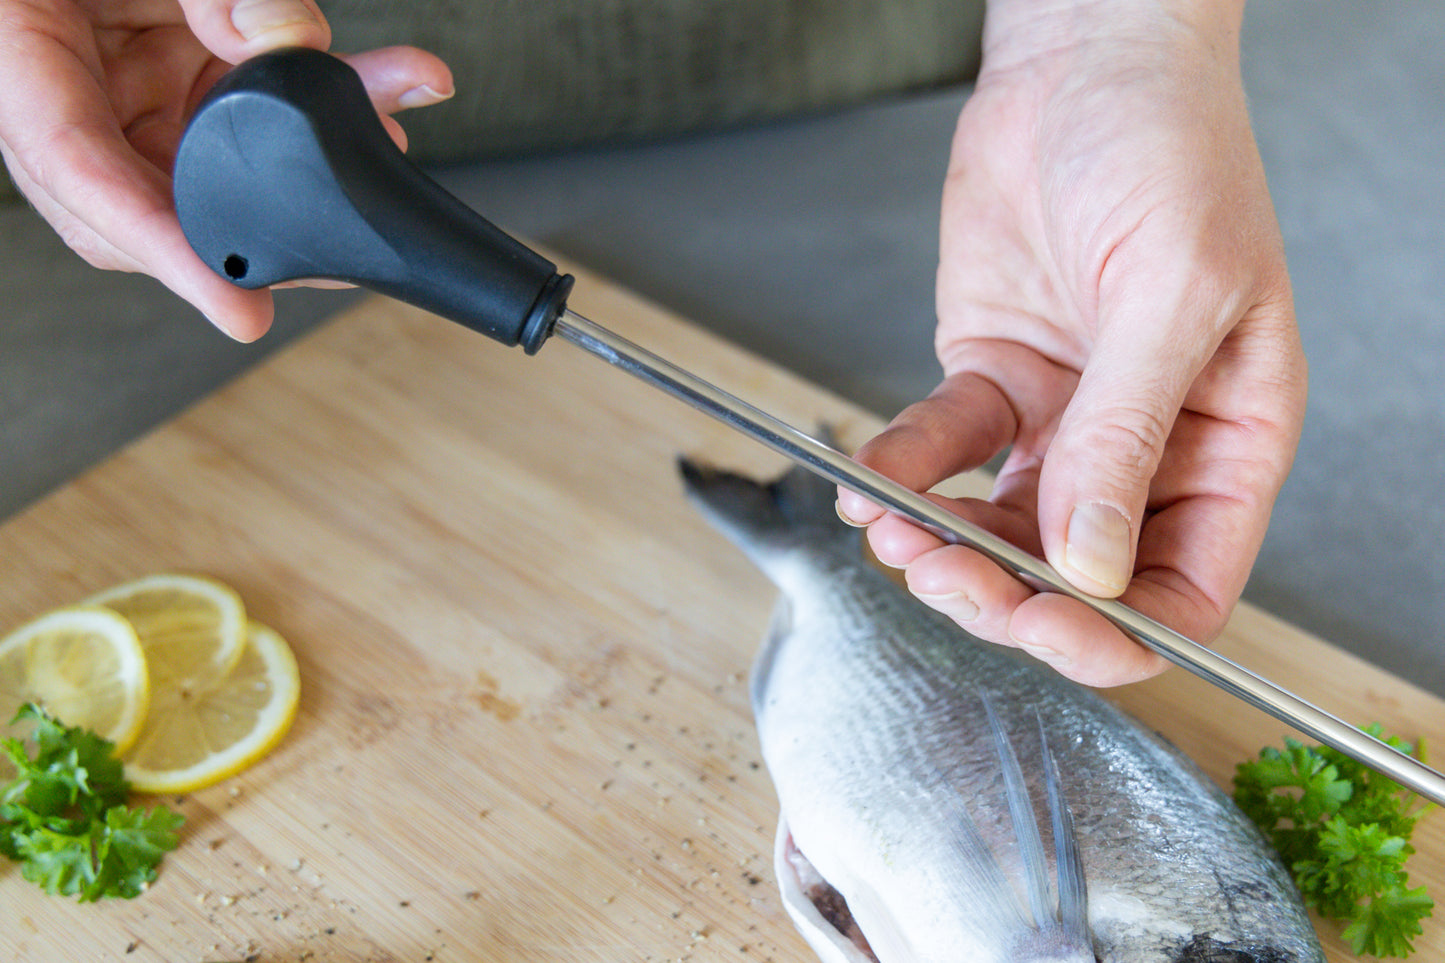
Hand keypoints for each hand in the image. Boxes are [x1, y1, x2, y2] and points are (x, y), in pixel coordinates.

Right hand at [0, 0, 452, 340]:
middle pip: (155, 210)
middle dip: (258, 239)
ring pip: (219, 175)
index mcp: (22, 64)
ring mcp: (130, 99)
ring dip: (309, 171)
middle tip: (336, 260)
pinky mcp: (179, 87)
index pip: (86, 178)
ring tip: (379, 143)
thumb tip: (291, 42)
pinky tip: (379, 103)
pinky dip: (317, 123)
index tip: (240, 308)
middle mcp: (73, 100)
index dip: (167, 251)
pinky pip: (250, 126)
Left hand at [837, 0, 1306, 685]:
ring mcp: (1066, 422)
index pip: (1185, 587)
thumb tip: (1092, 565)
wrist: (1082, 67)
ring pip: (1003, 533)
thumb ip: (1129, 433)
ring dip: (942, 547)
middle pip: (1079, 577)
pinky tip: (869, 480)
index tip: (1043, 625)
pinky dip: (903, 476)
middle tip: (942, 575)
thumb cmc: (1169, 149)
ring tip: (892, 529)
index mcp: (1229, 441)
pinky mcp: (996, 385)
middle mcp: (1149, 447)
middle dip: (1007, 595)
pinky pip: (946, 455)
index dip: (1116, 631)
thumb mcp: (1173, 293)